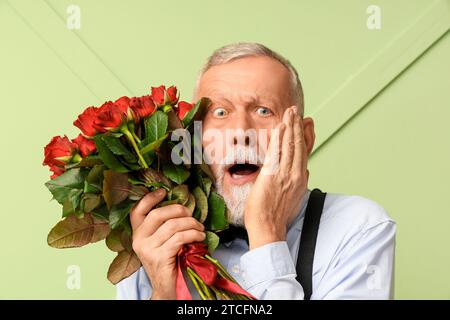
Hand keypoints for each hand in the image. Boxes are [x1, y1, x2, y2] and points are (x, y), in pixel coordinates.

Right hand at [130, 189, 205, 298]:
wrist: (167, 288)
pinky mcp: (160, 257)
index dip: (150, 198)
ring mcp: (148, 249)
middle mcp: (139, 240)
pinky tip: (200, 236)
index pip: (137, 210)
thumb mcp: (162, 242)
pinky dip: (193, 234)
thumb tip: (182, 207)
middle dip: (179, 210)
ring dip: (192, 224)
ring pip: (173, 226)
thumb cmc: (169, 261)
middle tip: (192, 215)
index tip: (164, 191)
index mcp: (137, 234)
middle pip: (158, 214)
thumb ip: (165, 226)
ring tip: (200, 229)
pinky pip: (180, 238)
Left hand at [244, 106, 308, 249]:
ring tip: (289, 113)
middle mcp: (296, 174)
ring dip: (290, 126)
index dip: (306, 135)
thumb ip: (299, 183)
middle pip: (299, 145)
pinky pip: (277, 152)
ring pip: (290, 145)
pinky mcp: (272, 175)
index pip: (305, 152)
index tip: (306, 123)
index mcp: (301, 179)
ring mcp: (285, 174)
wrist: (269, 228)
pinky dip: (280, 138)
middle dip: (297, 126)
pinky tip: (281, 127)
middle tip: (296, 111)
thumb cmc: (278, 216)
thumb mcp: (295, 198)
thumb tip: (304, 173)